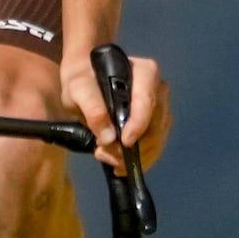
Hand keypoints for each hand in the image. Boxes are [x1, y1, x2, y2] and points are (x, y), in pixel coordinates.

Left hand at [64, 42, 170, 170]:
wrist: (84, 84)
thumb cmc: (83, 80)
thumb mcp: (78, 89)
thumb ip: (92, 108)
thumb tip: (109, 137)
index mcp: (145, 72)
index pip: (147, 100)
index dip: (138, 124)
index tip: (124, 143)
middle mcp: (158, 88)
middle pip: (155, 124)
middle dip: (133, 146)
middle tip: (104, 154)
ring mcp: (160, 107)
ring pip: (157, 139)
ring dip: (135, 156)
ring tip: (107, 159)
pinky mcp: (156, 124)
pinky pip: (155, 146)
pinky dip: (139, 159)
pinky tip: (120, 165)